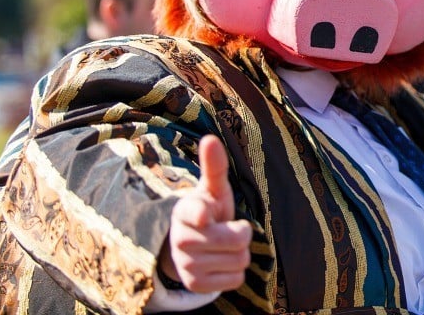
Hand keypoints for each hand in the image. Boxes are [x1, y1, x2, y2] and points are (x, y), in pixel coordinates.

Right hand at [159, 134, 252, 292]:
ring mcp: (186, 264)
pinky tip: (221, 263)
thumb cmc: (210, 211)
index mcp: (185, 210)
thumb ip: (215, 167)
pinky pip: (235, 281)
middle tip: (229, 229)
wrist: (193, 246)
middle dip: (242, 233)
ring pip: (239, 261)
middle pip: (237, 240)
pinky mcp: (195, 285)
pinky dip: (234, 273)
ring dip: (240, 254)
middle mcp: (181, 239)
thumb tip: (210, 138)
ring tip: (224, 246)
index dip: (201, 214)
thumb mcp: (214, 190)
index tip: (205, 215)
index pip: (194, 212)